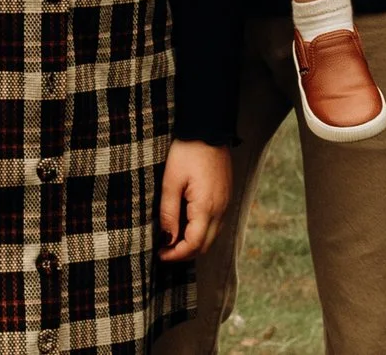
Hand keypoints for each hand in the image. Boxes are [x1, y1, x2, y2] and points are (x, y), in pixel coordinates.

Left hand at [158, 139, 232, 260]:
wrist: (208, 129)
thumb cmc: (187, 152)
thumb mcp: (171, 182)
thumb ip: (169, 213)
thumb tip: (168, 239)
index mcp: (206, 207)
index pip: (194, 244)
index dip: (176, 255)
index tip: (159, 254)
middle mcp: (220, 209)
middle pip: (205, 245)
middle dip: (185, 253)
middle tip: (164, 251)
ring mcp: (225, 203)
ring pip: (212, 236)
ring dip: (194, 243)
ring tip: (173, 239)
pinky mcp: (225, 197)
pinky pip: (216, 224)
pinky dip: (202, 232)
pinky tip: (186, 224)